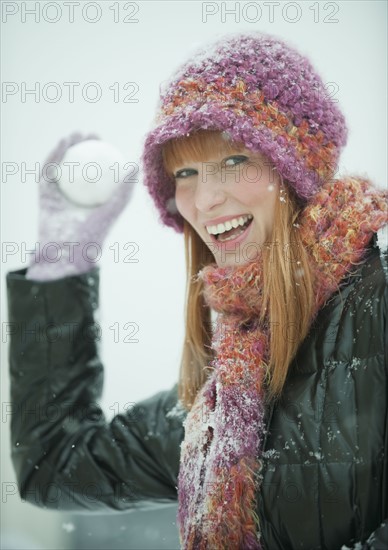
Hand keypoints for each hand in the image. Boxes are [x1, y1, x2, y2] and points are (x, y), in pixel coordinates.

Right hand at [26, 132, 134, 280]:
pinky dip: (55, 157)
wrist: (66, 250)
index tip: (107, 143)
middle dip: (84, 147)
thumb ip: (124, 190)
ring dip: (67, 148)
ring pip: (63, 166)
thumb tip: (135, 166)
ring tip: (75, 135)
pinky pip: (49, 172)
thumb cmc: (93, 233)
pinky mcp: (44, 195)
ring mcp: (59, 195)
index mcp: (93, 201)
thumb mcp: (112, 209)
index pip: (98, 174)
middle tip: (92, 135)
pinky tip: (63, 144)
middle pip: (80, 167)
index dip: (102, 156)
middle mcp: (76, 196)